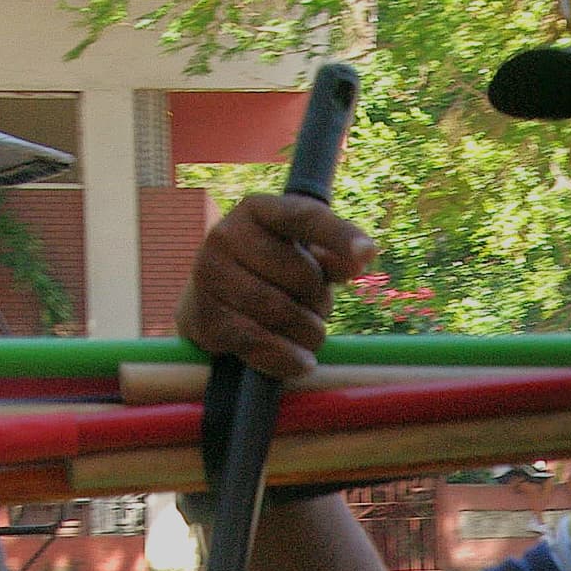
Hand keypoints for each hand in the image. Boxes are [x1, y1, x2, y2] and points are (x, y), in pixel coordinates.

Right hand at [176, 194, 376, 380]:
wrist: (212, 298)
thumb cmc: (270, 271)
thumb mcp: (304, 254)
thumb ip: (334, 255)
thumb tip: (361, 257)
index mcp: (257, 209)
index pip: (303, 217)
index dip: (338, 236)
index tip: (368, 253)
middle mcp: (226, 234)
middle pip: (301, 275)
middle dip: (321, 302)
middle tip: (317, 310)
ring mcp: (208, 273)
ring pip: (279, 312)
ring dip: (308, 333)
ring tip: (308, 334)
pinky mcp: (202, 315)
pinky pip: (256, 341)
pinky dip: (286, 357)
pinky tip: (300, 361)